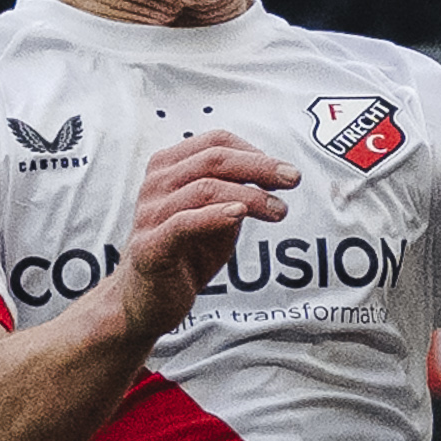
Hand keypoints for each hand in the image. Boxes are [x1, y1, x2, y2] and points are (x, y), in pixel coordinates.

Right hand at [117, 128, 297, 340]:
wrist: (148, 299)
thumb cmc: (185, 252)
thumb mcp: (217, 215)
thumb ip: (237, 193)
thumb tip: (275, 173)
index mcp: (169, 167)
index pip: (215, 142)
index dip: (254, 152)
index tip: (283, 172)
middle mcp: (155, 184)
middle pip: (214, 159)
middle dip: (260, 167)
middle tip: (293, 180)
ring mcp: (149, 214)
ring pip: (204, 188)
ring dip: (250, 196)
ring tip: (279, 210)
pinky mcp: (150, 246)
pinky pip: (183, 223)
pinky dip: (215, 215)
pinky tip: (240, 215)